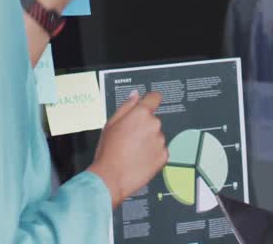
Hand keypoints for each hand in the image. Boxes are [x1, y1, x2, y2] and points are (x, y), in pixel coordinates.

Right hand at [89, 91, 167, 206]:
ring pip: (157, 136)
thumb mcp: (111, 123)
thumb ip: (126, 106)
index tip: (150, 102)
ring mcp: (160, 141)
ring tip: (133, 151)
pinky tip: (140, 159)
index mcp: (141, 114)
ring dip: (149, 141)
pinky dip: (153, 154)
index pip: (154, 97)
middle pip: (153, 120)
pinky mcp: (164, 156)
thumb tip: (135, 95)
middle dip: (144, 126)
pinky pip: (160, 150)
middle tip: (130, 138)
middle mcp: (154, 125)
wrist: (111, 177)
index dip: (151, 100)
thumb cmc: (108, 151)